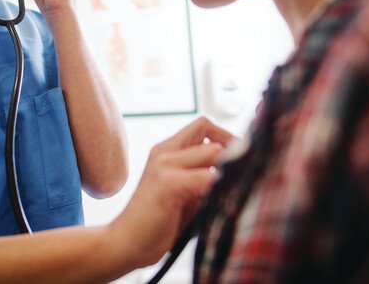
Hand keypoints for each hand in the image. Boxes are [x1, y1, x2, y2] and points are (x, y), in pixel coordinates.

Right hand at [109, 117, 234, 268]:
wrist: (127, 243)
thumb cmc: (159, 223)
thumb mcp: (185, 193)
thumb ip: (204, 176)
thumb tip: (241, 169)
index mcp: (167, 150)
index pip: (204, 125)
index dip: (226, 138)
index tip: (239, 160)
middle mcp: (164, 151)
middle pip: (211, 135)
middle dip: (233, 155)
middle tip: (241, 178)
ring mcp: (165, 165)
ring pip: (214, 152)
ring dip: (228, 172)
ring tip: (231, 192)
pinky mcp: (168, 183)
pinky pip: (208, 177)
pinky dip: (221, 188)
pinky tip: (221, 205)